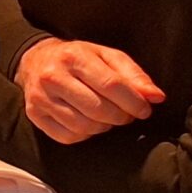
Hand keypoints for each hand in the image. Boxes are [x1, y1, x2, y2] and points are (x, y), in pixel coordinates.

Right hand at [14, 37, 162, 143]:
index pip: (111, 85)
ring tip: (108, 117)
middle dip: (121, 117)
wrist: (35, 61)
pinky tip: (88, 122)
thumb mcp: (106, 56)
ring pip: (84, 126)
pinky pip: (68, 137)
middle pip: (98, 109)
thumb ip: (134, 75)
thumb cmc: (77, 58)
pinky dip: (85, 135)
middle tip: (126, 114)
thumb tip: (156, 97)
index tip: (145, 109)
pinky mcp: (34, 115)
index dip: (134, 102)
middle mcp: (53, 77)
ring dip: (104, 127)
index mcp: (74, 57)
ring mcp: (41, 98)